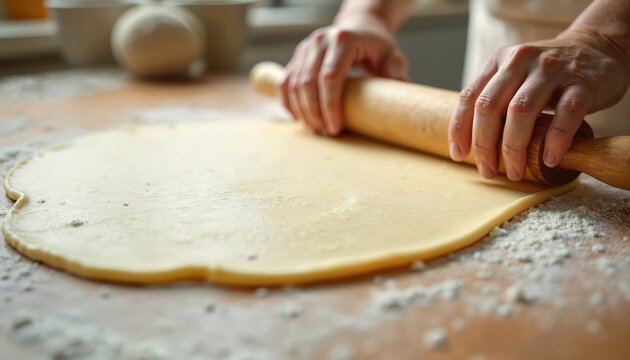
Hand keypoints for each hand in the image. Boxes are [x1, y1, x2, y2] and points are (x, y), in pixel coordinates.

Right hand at [280, 23, 407, 135]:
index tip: (336, 128)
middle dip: (314, 114)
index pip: (329, 78)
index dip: (330, 106)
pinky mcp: (297, 57)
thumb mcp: (391, 55)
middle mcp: (320, 41)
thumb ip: (396, 69)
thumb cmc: (376, 47)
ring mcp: (305, 48)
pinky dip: (289, 103)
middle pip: (307, 84)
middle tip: (326, 134)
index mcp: (343, 40)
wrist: (360, 29)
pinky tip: (299, 119)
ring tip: (317, 130)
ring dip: (303, 112)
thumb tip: (400, 85)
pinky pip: (286, 83)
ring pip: (294, 86)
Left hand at [448, 30, 629, 180]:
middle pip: (490, 107)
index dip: (460, 129)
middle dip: (484, 145)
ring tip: (515, 171)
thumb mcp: (515, 75)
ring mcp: (553, 70)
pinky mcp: (583, 83)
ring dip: (514, 147)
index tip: (459, 155)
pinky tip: (549, 159)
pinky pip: (565, 114)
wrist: (599, 46)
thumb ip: (493, 98)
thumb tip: (468, 143)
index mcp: (499, 61)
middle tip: (488, 171)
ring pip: (521, 111)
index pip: (470, 97)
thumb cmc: (548, 73)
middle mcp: (521, 61)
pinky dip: (554, 140)